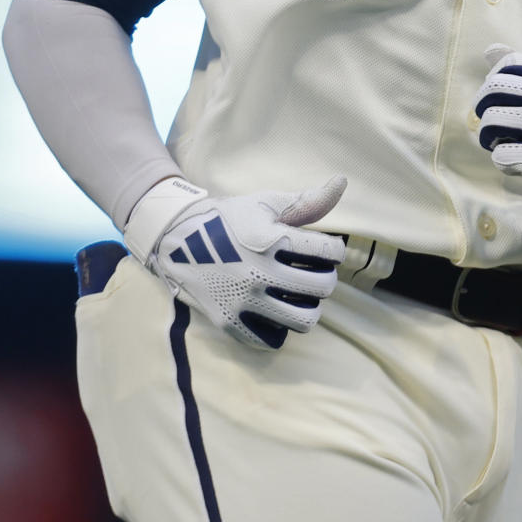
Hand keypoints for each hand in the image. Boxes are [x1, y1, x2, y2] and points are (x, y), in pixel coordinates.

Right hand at [124, 174, 346, 349]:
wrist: (178, 239)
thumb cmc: (230, 218)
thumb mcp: (266, 203)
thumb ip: (306, 201)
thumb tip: (342, 182)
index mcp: (271, 239)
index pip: (328, 252)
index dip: (335, 250)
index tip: (326, 250)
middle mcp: (259, 272)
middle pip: (322, 287)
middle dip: (325, 278)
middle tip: (316, 273)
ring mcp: (243, 300)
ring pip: (304, 319)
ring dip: (308, 306)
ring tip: (299, 295)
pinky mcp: (230, 322)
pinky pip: (273, 340)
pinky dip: (281, 328)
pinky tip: (276, 311)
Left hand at [473, 45, 521, 226]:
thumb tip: (490, 50)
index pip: (510, 62)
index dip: (493, 82)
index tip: (500, 100)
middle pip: (495, 86)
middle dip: (482, 107)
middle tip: (490, 125)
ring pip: (492, 119)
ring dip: (489, 137)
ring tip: (503, 144)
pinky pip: (501, 154)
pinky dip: (503, 162)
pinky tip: (520, 166)